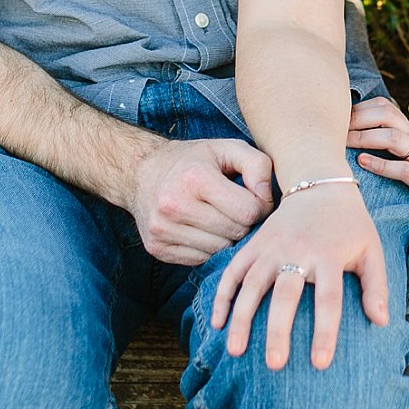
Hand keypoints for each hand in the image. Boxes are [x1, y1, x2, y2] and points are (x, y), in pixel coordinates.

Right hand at [131, 136, 275, 264]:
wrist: (142, 172)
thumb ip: (258, 166)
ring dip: (227, 236)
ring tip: (219, 217)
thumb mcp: (229, 149)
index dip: (260, 206)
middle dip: (244, 222)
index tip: (253, 198)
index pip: (248, 211)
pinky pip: (201, 259)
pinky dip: (208, 247)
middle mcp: (174, 205)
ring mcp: (162, 229)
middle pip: (235, 232)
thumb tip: (266, 198)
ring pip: (219, 249)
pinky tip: (202, 228)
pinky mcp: (157, 247)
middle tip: (236, 208)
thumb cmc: (195, 160)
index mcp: (196, 178)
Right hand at [205, 176, 389, 369]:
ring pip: (252, 285)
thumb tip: (382, 322)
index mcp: (329, 256)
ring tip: (236, 351)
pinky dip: (222, 296)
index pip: (329, 299)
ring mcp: (271, 247)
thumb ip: (377, 286)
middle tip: (275, 365)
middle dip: (278, 331)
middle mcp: (297, 251)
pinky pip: (232, 272)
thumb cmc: (351, 226)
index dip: (325, 332)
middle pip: (285, 295)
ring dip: (240, 318)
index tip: (320, 364)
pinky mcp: (253, 245)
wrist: (321, 187)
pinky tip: (216, 323)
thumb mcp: (372, 250)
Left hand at [349, 95, 408, 224]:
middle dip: (357, 117)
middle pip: (385, 114)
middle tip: (336, 127)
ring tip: (344, 142)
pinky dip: (380, 165)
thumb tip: (383, 149)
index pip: (386, 110)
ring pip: (391, 138)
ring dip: (364, 137)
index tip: (340, 119)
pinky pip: (403, 169)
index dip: (361, 110)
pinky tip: (364, 163)